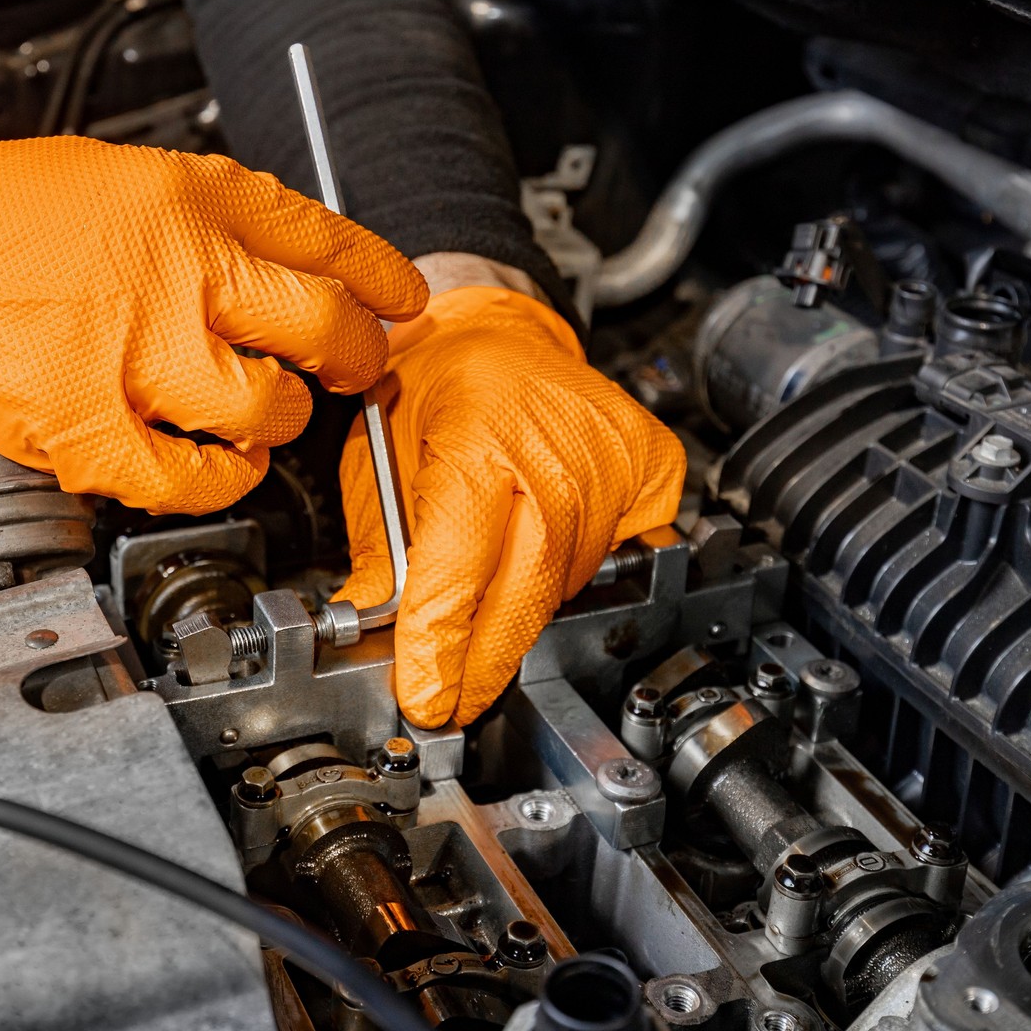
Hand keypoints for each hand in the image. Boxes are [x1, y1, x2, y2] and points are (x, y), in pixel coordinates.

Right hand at [0, 116, 427, 513]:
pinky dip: (222, 480)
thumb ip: (218, 221)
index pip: (329, 245)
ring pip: (268, 410)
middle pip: (321, 330)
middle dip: (356, 358)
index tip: (400, 303)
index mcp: (191, 200)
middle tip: (352, 367)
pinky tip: (224, 465)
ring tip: (271, 414)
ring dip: (284, 419)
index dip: (383, 282)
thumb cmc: (4, 210)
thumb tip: (298, 272)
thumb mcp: (132, 176)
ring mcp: (134, 354)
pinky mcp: (85, 425)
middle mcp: (177, 272)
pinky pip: (188, 477)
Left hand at [336, 283, 683, 728]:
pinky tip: (542, 559)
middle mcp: (556, 448)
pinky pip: (619, 562)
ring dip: (524, 616)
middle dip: (486, 661)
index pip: (460, 573)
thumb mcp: (375, 463)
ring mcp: (615, 459)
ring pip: (569, 586)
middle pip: (528, 594)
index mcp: (478, 436)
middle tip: (454, 697)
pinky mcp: (655, 471)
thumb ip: (380, 557)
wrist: (499, 331)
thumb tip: (377, 638)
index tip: (428, 698)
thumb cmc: (436, 385)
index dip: (441, 648)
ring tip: (488, 608)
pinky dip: (576, 578)